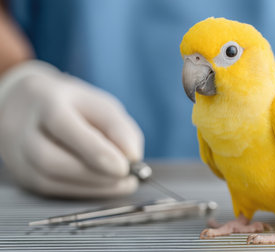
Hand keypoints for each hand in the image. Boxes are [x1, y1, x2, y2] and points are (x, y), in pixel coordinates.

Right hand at [0, 61, 143, 197]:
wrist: (27, 107)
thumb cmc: (72, 105)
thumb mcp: (99, 104)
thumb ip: (118, 127)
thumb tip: (133, 156)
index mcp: (46, 101)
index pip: (63, 125)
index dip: (95, 150)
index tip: (124, 167)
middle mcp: (23, 129)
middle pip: (50, 160)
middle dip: (94, 174)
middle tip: (128, 177)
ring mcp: (18, 155)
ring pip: (49, 180)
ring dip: (92, 186)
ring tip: (123, 183)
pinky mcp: (24, 176)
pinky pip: (53, 190)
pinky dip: (84, 192)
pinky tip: (106, 186)